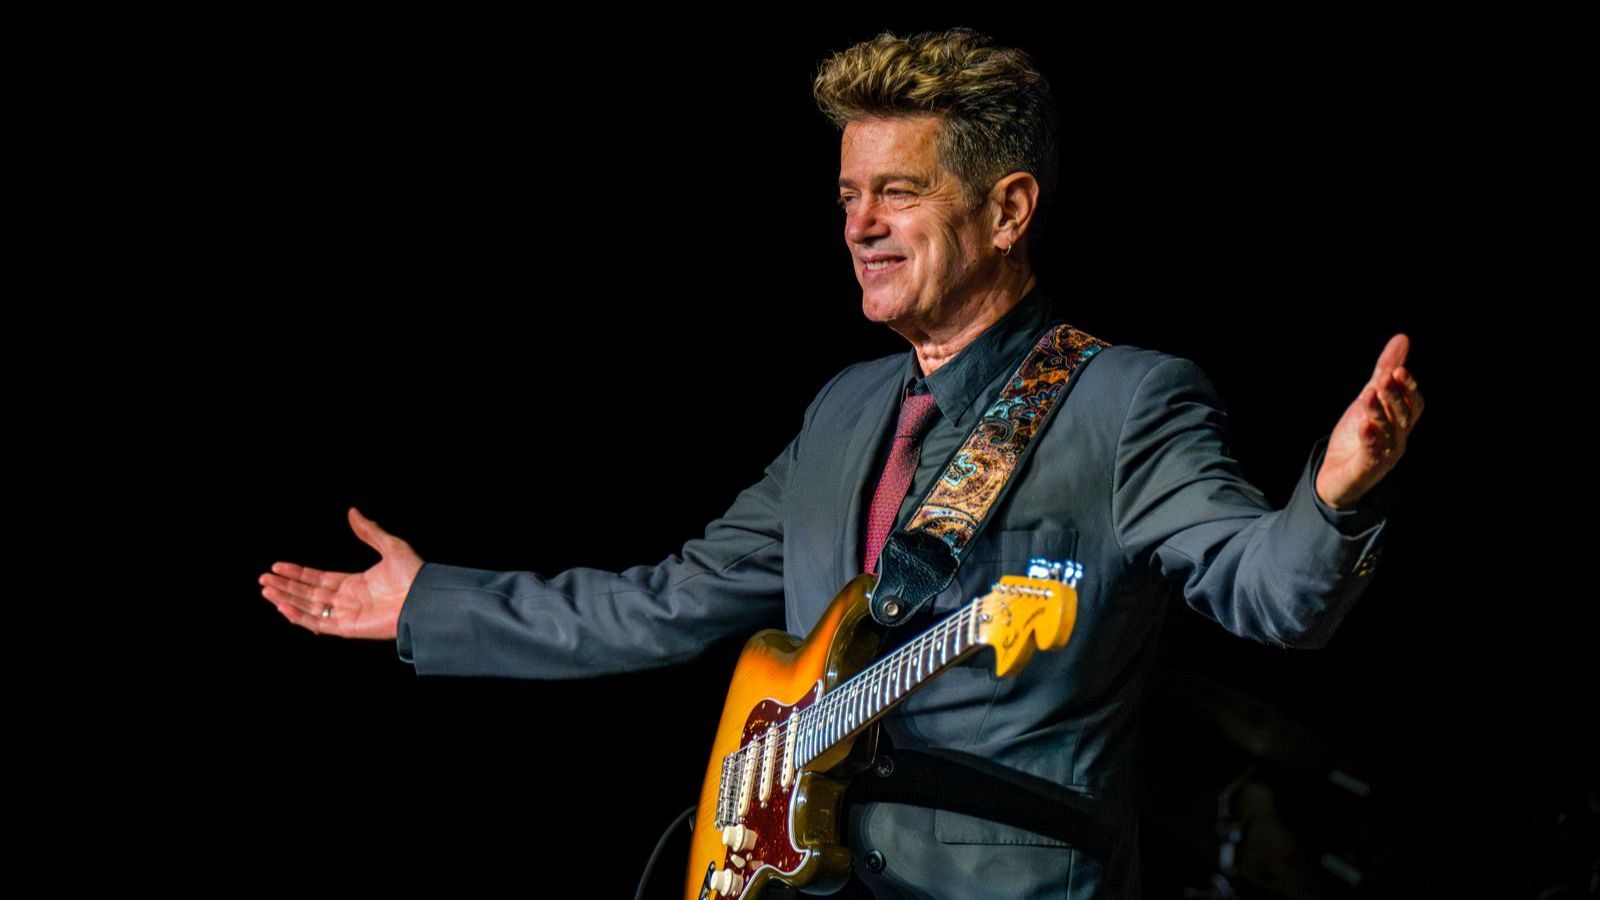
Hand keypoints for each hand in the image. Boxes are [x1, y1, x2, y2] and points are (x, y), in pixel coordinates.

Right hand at [258, 506, 422, 639]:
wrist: (426, 598)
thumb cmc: (413, 574)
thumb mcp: (390, 546)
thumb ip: (368, 531)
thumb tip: (352, 511)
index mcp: (355, 584)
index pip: (318, 579)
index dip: (297, 573)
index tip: (277, 565)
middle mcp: (347, 600)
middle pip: (308, 593)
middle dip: (285, 586)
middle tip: (263, 578)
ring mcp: (346, 615)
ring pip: (308, 608)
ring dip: (286, 599)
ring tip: (266, 589)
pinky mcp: (347, 628)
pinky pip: (317, 623)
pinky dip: (299, 616)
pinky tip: (282, 605)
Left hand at [1316, 333, 1424, 508]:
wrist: (1336, 473)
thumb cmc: (1359, 435)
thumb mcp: (1369, 398)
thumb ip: (1385, 371)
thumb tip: (1402, 338)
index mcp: (1401, 423)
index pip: (1414, 405)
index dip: (1409, 389)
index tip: (1399, 371)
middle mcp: (1398, 440)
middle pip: (1402, 416)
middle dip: (1395, 396)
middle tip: (1386, 377)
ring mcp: (1384, 456)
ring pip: (1387, 433)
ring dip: (1379, 412)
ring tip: (1367, 395)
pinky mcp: (1366, 470)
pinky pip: (1372, 454)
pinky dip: (1370, 439)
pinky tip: (1364, 425)